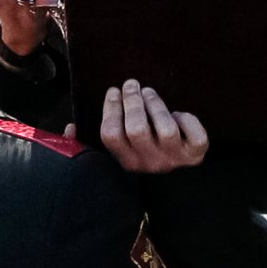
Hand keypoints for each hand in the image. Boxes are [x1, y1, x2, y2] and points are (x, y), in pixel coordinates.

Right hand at [93, 81, 208, 173]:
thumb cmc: (144, 155)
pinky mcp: (196, 154)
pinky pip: (194, 134)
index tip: (114, 90)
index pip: (111, 135)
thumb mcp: (119, 151)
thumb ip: (88, 141)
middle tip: (132, 84)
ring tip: (150, 92)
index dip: (111, 109)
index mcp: (127, 162)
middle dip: (132, 101)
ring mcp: (174, 159)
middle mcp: (149, 164)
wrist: (179, 182)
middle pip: (136, 129)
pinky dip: (188, 119)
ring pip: (165, 129)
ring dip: (156, 105)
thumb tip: (70, 128)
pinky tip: (179, 114)